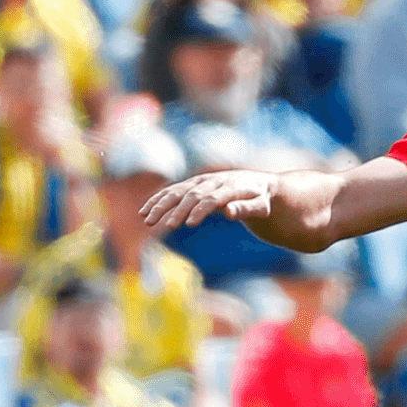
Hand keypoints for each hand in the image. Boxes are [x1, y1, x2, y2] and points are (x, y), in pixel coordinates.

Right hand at [142, 170, 279, 228]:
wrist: (260, 184)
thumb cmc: (262, 200)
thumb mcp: (262, 207)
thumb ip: (247, 209)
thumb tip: (229, 213)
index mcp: (231, 186)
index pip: (212, 198)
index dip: (200, 210)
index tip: (189, 224)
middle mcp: (214, 181)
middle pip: (192, 195)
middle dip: (178, 210)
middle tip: (167, 226)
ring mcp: (202, 181)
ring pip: (178, 191)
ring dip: (162, 204)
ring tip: (148, 220)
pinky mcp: (194, 184)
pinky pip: (173, 191)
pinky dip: (158, 200)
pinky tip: (145, 212)